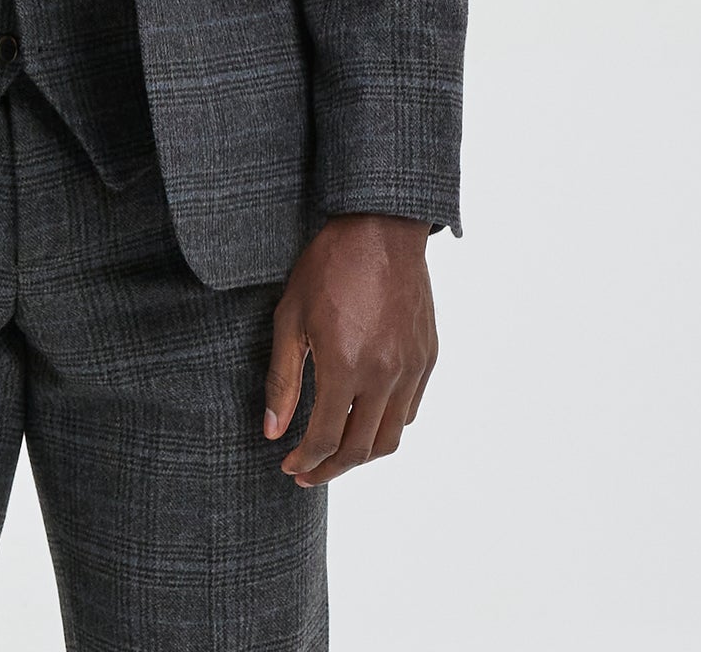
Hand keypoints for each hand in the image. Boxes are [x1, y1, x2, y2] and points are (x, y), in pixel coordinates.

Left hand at [263, 213, 436, 485]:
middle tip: (307, 472)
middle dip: (331, 469)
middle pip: (361, 449)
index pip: (326, 439)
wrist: (380, 228)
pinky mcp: (427, 357)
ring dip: (362, 454)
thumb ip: (284, 379)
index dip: (305, 462)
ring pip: (391, 437)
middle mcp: (384, 374)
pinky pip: (410, 409)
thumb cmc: (328, 266)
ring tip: (336, 452)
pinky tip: (365, 416)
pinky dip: (387, 424)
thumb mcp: (291, 317)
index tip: (290, 467)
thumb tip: (273, 431)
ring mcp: (411, 368)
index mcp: (346, 366)